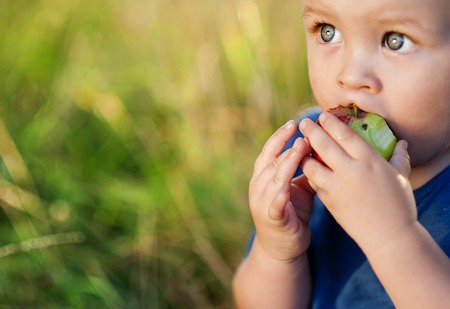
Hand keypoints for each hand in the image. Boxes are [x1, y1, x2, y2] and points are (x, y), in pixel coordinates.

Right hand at [249, 120, 314, 261]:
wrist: (282, 247)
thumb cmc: (291, 212)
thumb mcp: (298, 188)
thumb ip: (305, 170)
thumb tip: (322, 148)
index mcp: (263, 176)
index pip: (269, 151)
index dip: (280, 137)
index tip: (294, 123)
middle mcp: (259, 187)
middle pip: (273, 161)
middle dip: (289, 147)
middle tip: (305, 134)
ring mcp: (262, 203)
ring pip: (274, 179)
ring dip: (286, 163)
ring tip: (301, 149)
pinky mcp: (271, 219)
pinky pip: (275, 205)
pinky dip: (279, 197)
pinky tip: (286, 189)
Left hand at [299, 112, 415, 254]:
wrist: (389, 237)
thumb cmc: (399, 205)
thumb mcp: (401, 177)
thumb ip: (398, 158)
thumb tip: (401, 143)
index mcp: (369, 160)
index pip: (345, 134)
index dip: (331, 123)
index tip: (323, 116)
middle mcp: (350, 170)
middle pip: (324, 145)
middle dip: (311, 131)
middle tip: (304, 122)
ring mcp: (336, 186)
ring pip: (311, 164)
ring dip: (304, 154)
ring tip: (301, 147)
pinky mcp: (328, 201)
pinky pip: (313, 182)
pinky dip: (309, 173)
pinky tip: (308, 168)